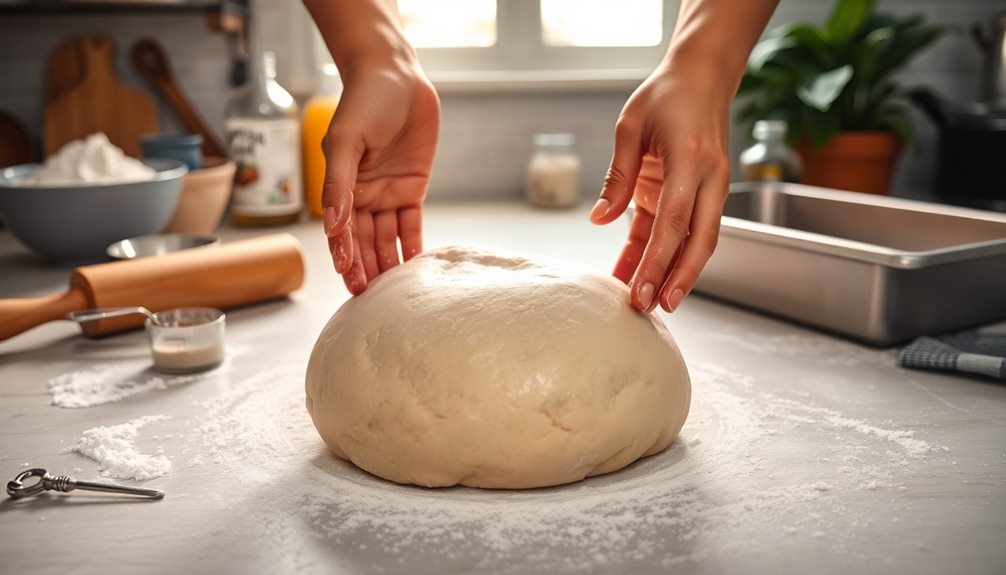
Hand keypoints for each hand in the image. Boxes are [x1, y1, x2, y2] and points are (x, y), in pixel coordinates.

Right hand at [321, 60, 439, 294]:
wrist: (397, 75)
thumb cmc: (365, 101)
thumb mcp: (346, 139)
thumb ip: (339, 183)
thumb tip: (334, 225)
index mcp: (341, 185)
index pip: (342, 228)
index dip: (345, 254)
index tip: (349, 278)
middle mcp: (363, 193)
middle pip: (364, 239)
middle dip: (366, 267)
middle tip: (369, 295)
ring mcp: (388, 192)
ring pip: (387, 236)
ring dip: (388, 262)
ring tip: (393, 290)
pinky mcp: (412, 187)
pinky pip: (412, 223)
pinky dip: (413, 244)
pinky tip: (415, 267)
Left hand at [590, 62, 730, 312]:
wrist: (703, 75)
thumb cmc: (666, 94)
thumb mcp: (630, 127)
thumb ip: (617, 176)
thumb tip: (600, 220)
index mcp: (691, 160)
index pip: (675, 222)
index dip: (658, 261)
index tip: (640, 290)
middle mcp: (709, 179)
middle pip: (698, 242)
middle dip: (676, 279)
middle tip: (652, 309)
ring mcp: (709, 188)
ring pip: (695, 241)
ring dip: (673, 272)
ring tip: (648, 303)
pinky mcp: (697, 192)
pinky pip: (680, 229)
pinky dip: (661, 252)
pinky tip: (638, 273)